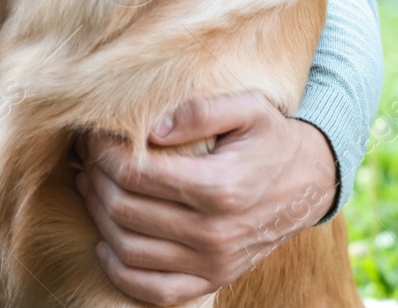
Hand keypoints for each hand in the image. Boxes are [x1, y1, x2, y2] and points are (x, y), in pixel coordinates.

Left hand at [73, 92, 336, 305]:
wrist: (311, 182)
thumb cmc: (272, 138)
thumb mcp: (248, 108)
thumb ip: (199, 111)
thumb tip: (151, 130)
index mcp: (219, 187)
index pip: (136, 174)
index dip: (103, 154)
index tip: (92, 136)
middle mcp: (215, 232)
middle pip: (126, 210)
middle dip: (95, 180)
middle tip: (86, 158)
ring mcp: (214, 262)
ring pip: (130, 250)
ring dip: (99, 218)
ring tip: (90, 188)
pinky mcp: (214, 280)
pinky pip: (156, 292)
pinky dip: (122, 273)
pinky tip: (106, 244)